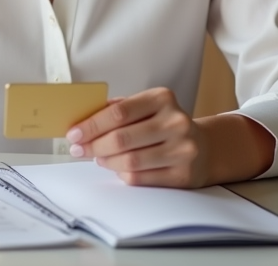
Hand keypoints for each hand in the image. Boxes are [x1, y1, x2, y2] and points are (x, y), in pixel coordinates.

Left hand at [66, 87, 276, 187]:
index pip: (118, 112)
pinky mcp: (183, 174)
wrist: (204, 147)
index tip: (74, 133)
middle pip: (122, 138)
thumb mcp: (146, 107)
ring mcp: (182, 150)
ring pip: (130, 161)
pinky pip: (141, 178)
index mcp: (162, 98)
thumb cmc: (164, 124)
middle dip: (93, 145)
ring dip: (106, 161)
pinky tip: (117, 168)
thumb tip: (81, 119)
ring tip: (98, 158)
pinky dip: (122, 174)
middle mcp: (175, 122)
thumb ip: (118, 109)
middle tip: (79, 150)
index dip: (91, 125)